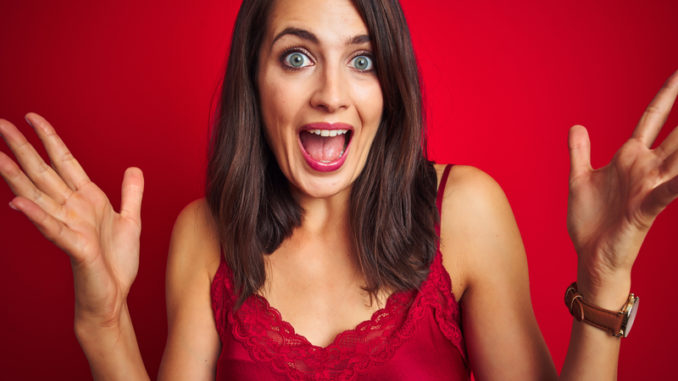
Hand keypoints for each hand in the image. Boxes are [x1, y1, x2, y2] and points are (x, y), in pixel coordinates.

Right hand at [0, 113, 143, 325]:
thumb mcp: (131, 221)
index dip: (49, 139)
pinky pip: (52, 229)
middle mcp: (72, 209)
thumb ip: (131, 194)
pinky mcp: (74, 248)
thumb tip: (133, 168)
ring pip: (38, 195)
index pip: (64, 162)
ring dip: (17, 175)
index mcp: (86, 199)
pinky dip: (36, 216)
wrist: (114, 296)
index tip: (32, 117)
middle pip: (43, 172)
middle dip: (23, 148)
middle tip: (0, 123)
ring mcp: (69, 227)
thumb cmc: (116, 262)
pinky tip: (17, 202)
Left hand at [566, 70, 677, 298]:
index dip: (666, 96)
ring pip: (676, 157)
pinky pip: (666, 192)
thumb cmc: (590, 222)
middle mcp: (644, 169)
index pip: (652, 119)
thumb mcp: (579, 179)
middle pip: (674, 133)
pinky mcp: (644, 209)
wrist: (590, 257)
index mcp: (629, 158)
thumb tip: (576, 125)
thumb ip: (580, 152)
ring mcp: (648, 187)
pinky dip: (677, 182)